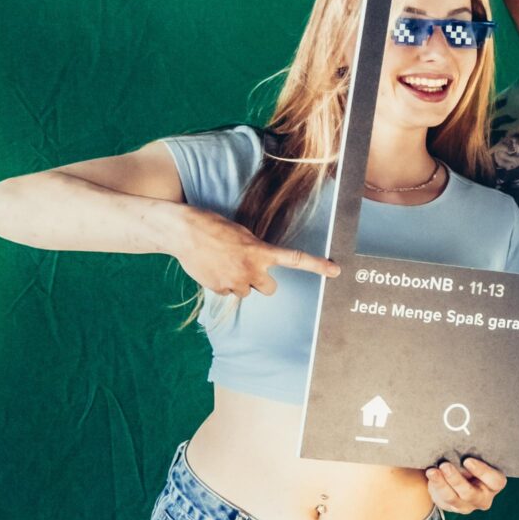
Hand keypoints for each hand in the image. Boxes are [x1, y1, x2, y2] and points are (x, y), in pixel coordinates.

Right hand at [168, 206, 338, 298]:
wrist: (183, 231)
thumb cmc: (213, 226)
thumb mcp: (241, 234)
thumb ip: (255, 250)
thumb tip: (258, 264)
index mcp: (261, 251)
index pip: (296, 260)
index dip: (317, 266)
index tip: (335, 271)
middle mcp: (251, 270)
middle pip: (270, 289)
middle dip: (262, 282)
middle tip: (249, 269)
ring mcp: (235, 282)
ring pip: (247, 292)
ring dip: (241, 282)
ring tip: (224, 264)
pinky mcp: (218, 289)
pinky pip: (228, 292)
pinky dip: (223, 284)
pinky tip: (212, 268)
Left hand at [428, 455, 507, 513]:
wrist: (458, 470)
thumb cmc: (471, 458)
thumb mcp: (476, 455)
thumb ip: (473, 452)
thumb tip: (460, 442)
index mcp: (495, 483)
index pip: (494, 481)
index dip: (482, 472)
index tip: (467, 460)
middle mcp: (483, 498)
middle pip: (470, 494)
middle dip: (456, 480)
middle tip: (445, 465)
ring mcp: (468, 505)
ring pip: (453, 499)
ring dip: (441, 484)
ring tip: (432, 471)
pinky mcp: (452, 507)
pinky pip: (442, 500)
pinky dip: (435, 487)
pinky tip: (430, 475)